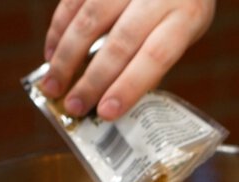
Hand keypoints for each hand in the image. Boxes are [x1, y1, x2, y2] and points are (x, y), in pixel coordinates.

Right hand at [41, 0, 215, 120]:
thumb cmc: (180, 4)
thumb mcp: (184, 31)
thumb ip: (155, 58)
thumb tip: (116, 95)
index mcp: (187, 16)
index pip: (157, 56)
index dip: (129, 86)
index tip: (107, 112)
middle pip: (121, 42)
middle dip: (94, 79)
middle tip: (73, 106)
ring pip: (90, 20)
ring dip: (67, 57)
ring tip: (53, 86)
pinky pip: (73, 1)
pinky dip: (58, 30)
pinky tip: (51, 55)